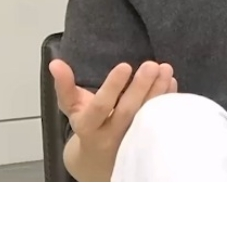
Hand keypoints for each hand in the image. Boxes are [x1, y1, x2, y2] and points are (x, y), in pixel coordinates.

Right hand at [50, 56, 176, 182]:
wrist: (97, 163)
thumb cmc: (86, 127)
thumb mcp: (71, 108)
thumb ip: (64, 86)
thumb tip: (55, 63)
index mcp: (88, 126)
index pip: (101, 107)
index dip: (112, 87)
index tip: (125, 66)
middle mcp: (110, 136)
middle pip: (127, 112)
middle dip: (140, 87)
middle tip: (152, 65)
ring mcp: (130, 141)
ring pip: (146, 117)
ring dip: (158, 92)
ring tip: (166, 69)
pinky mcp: (146, 142)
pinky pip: (158, 123)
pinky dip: (166, 103)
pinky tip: (171, 83)